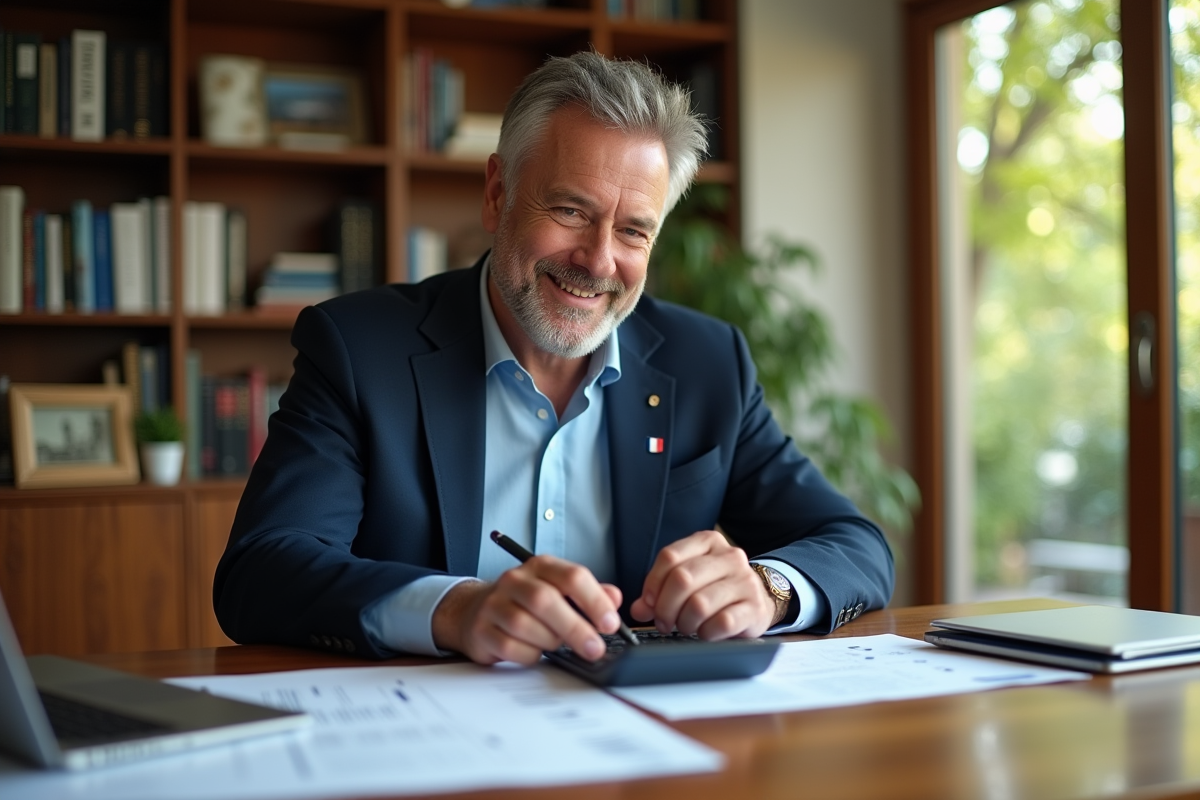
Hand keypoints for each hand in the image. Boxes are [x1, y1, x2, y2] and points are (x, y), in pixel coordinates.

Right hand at [431, 556, 622, 665]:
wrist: (475, 611)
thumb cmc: (525, 602)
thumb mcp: (559, 591)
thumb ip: (589, 594)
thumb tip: (614, 598)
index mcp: (540, 567)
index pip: (572, 576)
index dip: (595, 601)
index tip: (610, 623)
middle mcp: (515, 580)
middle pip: (546, 600)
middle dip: (575, 628)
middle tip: (595, 648)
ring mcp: (494, 604)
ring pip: (525, 625)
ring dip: (549, 641)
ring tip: (556, 645)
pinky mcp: (481, 630)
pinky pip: (509, 647)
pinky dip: (529, 655)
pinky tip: (534, 652)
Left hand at [630, 529, 774, 639]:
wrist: (757, 601)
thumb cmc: (717, 590)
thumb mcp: (689, 581)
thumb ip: (660, 591)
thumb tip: (638, 609)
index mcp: (708, 542)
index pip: (670, 556)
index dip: (652, 584)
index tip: (648, 603)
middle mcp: (729, 557)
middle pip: (682, 579)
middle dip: (665, 607)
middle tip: (663, 622)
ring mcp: (745, 581)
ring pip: (699, 603)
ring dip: (685, 622)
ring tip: (686, 627)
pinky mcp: (755, 607)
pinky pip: (721, 623)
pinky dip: (706, 633)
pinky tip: (706, 632)